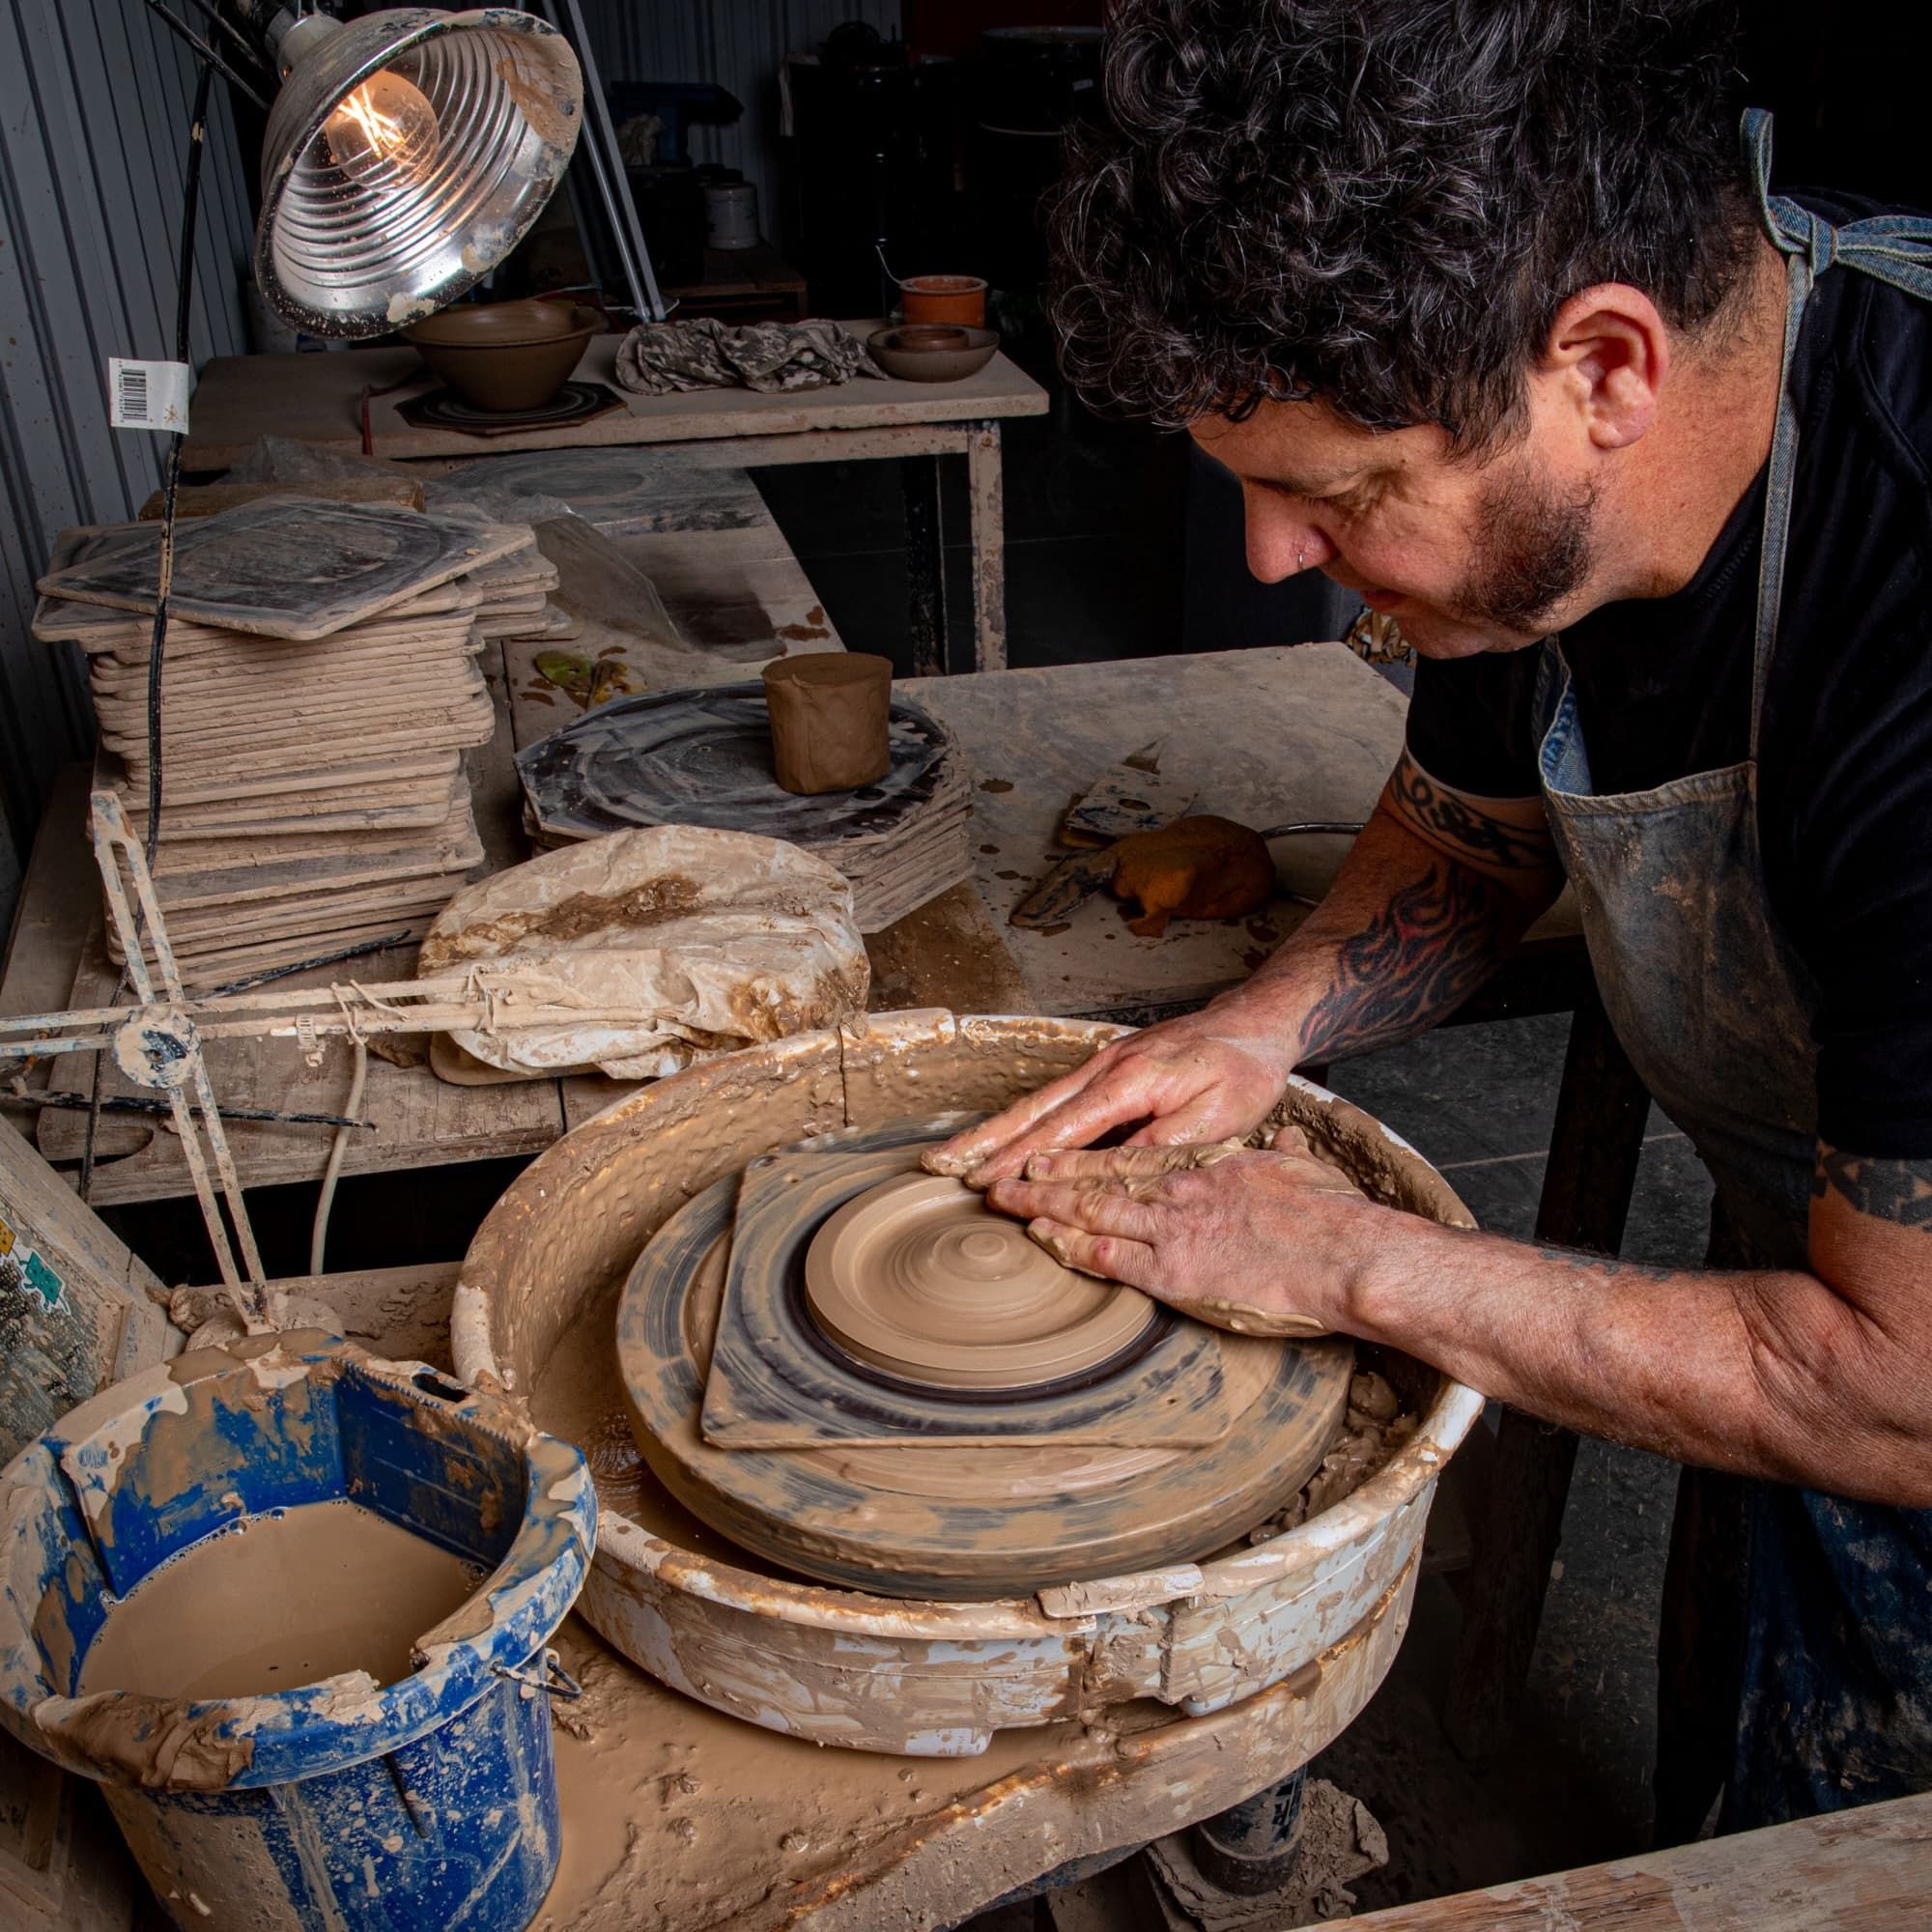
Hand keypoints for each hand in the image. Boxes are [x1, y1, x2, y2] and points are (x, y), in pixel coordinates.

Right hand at [924, 1002, 1295, 1187]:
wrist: (1251, 1022)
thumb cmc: (1240, 1070)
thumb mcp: (1219, 1116)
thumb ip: (1164, 1144)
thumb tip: (1115, 1173)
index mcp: (1130, 1080)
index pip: (1065, 1128)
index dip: (1022, 1159)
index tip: (988, 1184)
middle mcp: (1105, 1068)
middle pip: (1032, 1109)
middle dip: (983, 1140)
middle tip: (937, 1167)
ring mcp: (1101, 1065)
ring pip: (1036, 1102)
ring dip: (992, 1130)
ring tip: (950, 1157)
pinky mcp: (1105, 1070)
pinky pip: (1054, 1099)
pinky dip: (1020, 1121)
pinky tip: (1001, 1139)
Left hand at [981, 1128, 1380, 1336]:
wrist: (1341, 1252)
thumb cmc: (1333, 1214)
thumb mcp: (1304, 1167)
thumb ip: (1286, 1152)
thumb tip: (1289, 1138)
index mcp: (1208, 1168)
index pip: (1133, 1157)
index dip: (1087, 1157)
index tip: (1054, 1153)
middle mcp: (1179, 1192)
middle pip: (1099, 1179)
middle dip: (1048, 1177)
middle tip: (1005, 1175)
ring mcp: (1172, 1230)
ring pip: (1091, 1211)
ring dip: (1042, 1206)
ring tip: (1004, 1201)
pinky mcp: (1173, 1272)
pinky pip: (1107, 1256)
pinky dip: (1068, 1246)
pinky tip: (1041, 1239)